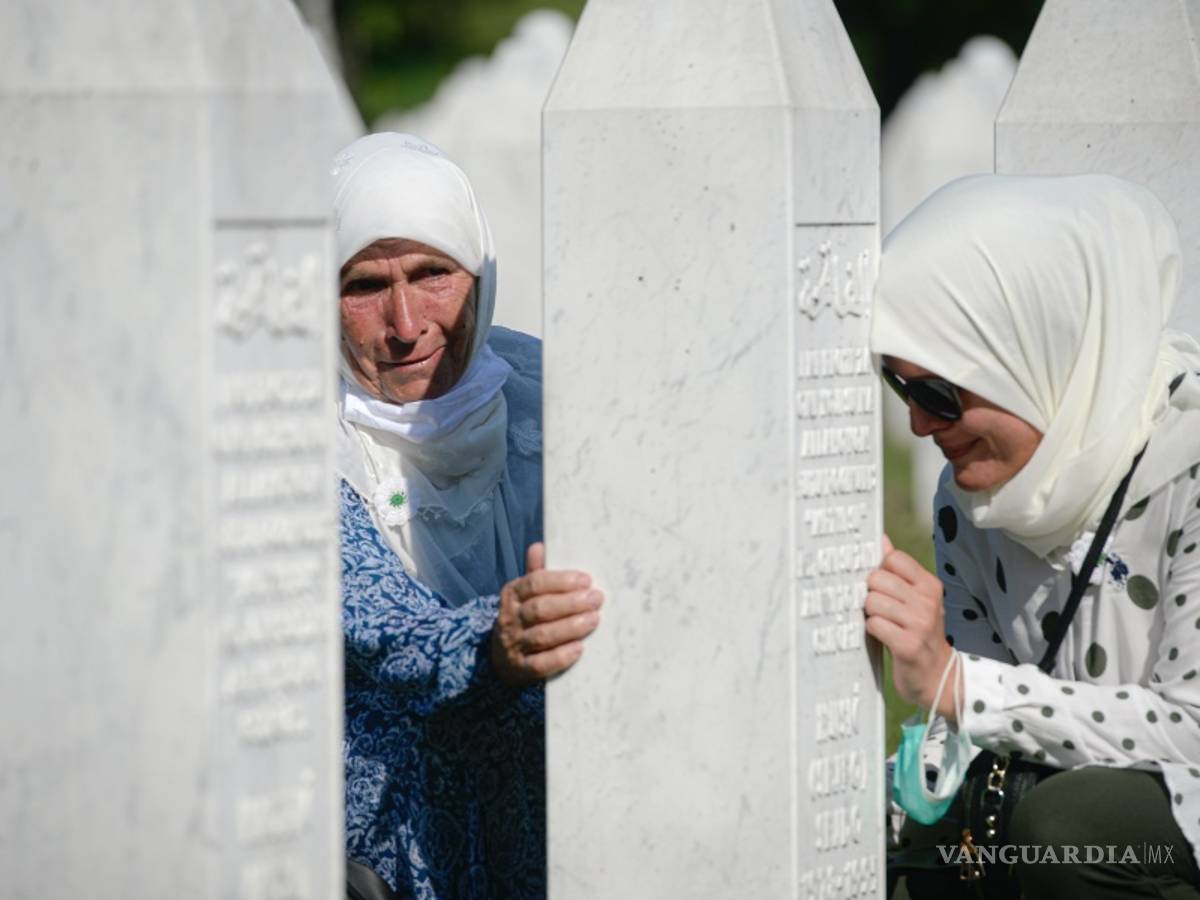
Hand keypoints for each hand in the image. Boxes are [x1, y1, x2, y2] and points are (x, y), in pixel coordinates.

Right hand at [489, 542, 603, 685]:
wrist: (500, 659)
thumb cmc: (522, 619)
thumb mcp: (524, 595)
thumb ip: (535, 573)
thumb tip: (539, 546)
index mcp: (511, 595)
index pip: (534, 583)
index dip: (561, 581)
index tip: (586, 580)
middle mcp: (510, 619)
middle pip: (540, 609)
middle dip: (571, 603)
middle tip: (596, 599)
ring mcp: (513, 645)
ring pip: (542, 636)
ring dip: (570, 627)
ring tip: (594, 619)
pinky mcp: (520, 669)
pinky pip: (539, 664)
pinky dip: (560, 657)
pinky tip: (579, 649)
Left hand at [864, 535, 957, 720]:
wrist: (938, 676)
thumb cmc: (919, 632)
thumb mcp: (916, 598)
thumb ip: (898, 570)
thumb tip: (881, 539)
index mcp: (929, 585)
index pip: (893, 558)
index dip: (880, 571)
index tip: (884, 587)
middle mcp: (927, 601)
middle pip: (876, 578)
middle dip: (871, 594)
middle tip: (882, 610)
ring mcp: (919, 623)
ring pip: (871, 600)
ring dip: (870, 614)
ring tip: (885, 624)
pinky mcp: (908, 645)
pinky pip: (873, 624)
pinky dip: (872, 631)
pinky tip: (885, 637)